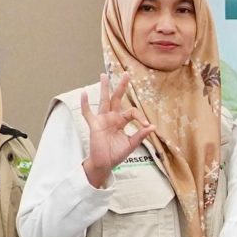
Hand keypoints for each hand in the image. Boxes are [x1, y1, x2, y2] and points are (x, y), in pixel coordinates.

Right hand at [81, 70, 155, 188]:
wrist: (105, 163)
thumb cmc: (117, 153)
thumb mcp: (131, 144)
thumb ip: (140, 135)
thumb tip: (153, 126)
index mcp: (122, 121)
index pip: (132, 112)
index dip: (140, 116)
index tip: (146, 125)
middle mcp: (112, 117)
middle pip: (117, 98)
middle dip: (121, 86)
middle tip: (126, 74)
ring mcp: (102, 120)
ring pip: (103, 101)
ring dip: (104, 88)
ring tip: (104, 75)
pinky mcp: (94, 125)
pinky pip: (88, 113)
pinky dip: (85, 104)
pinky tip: (84, 93)